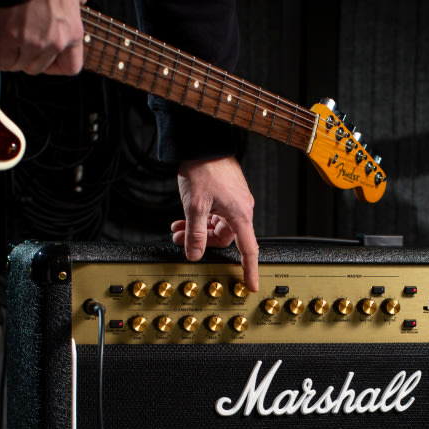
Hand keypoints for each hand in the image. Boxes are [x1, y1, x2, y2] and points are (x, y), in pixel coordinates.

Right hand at [0, 0, 86, 75]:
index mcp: (73, 31)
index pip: (71, 67)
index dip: (56, 66)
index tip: (47, 60)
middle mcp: (56, 42)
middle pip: (39, 67)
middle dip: (28, 59)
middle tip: (19, 48)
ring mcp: (33, 42)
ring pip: (19, 65)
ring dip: (11, 57)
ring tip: (5, 45)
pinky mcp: (10, 37)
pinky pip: (2, 60)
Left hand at [171, 156, 258, 290]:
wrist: (203, 143)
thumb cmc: (203, 169)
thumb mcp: (195, 206)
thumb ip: (195, 234)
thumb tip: (195, 254)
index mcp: (240, 215)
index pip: (248, 250)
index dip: (249, 270)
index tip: (250, 285)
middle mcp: (241, 209)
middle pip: (224, 238)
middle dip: (201, 241)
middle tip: (181, 240)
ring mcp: (235, 201)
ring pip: (217, 226)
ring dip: (197, 229)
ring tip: (178, 227)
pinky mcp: (227, 194)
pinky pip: (215, 214)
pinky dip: (201, 218)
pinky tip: (185, 217)